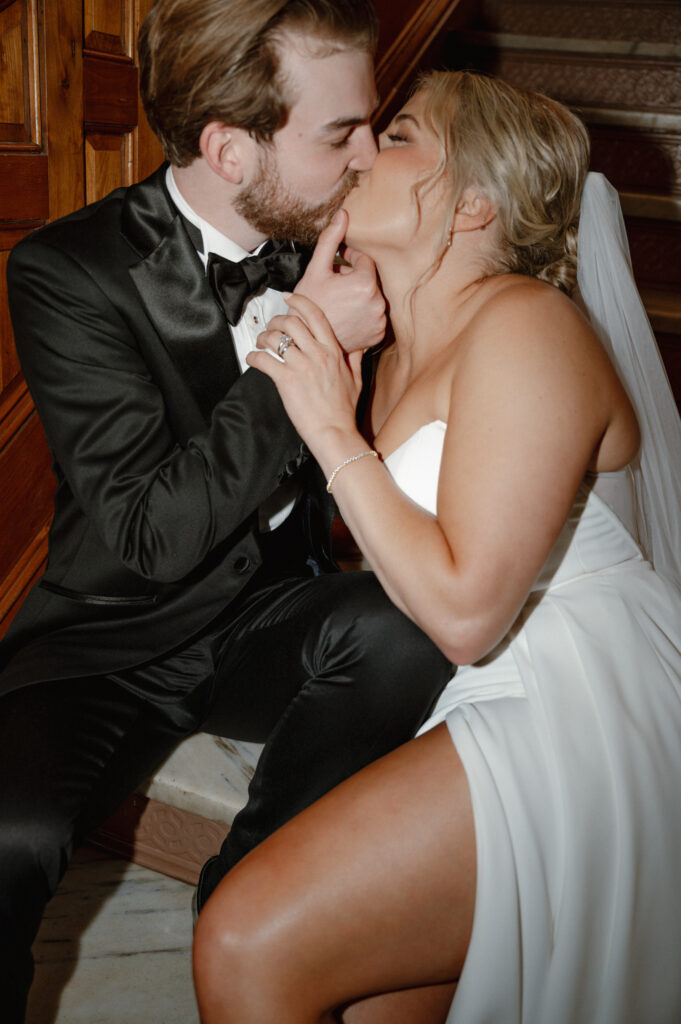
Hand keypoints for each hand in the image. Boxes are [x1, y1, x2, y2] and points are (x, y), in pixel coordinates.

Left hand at [246, 294, 364, 466]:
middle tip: (271, 327)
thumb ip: (355, 360)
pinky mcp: (286, 380)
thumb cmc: (343, 411)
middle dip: (276, 321)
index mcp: (333, 351)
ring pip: (275, 338)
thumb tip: (358, 348)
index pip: (315, 316)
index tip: (290, 297)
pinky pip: (264, 359)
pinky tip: (254, 359)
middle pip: (291, 322)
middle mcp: (317, 354)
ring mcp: (301, 366)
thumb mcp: (357, 381)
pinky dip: (254, 357)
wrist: (334, 432)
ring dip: (263, 338)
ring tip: (261, 344)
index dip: (300, 302)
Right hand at [295, 209, 385, 352]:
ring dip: (359, 296)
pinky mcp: (378, 335)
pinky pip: (374, 317)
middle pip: (369, 280)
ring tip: (340, 303)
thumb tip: (343, 215)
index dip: (350, 260)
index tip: (338, 265)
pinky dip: (364, 315)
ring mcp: (379, 321)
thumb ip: (331, 240)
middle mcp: (378, 303)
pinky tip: (348, 317)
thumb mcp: (316, 270)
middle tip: (334, 286)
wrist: (305, 341)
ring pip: (372, 298)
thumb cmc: (308, 306)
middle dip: (354, 279)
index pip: (365, 261)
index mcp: (366, 284)